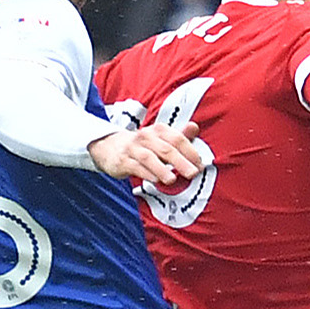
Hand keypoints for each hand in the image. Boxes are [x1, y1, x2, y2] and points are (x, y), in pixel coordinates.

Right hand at [90, 121, 210, 188]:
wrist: (110, 146)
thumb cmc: (143, 145)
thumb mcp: (161, 138)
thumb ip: (179, 136)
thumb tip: (194, 127)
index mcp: (158, 130)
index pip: (177, 139)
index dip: (190, 152)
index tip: (200, 165)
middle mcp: (146, 137)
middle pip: (166, 149)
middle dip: (181, 162)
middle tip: (192, 173)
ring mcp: (133, 149)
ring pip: (149, 158)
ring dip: (162, 169)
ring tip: (172, 180)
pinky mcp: (123, 161)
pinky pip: (135, 167)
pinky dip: (146, 174)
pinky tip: (155, 181)